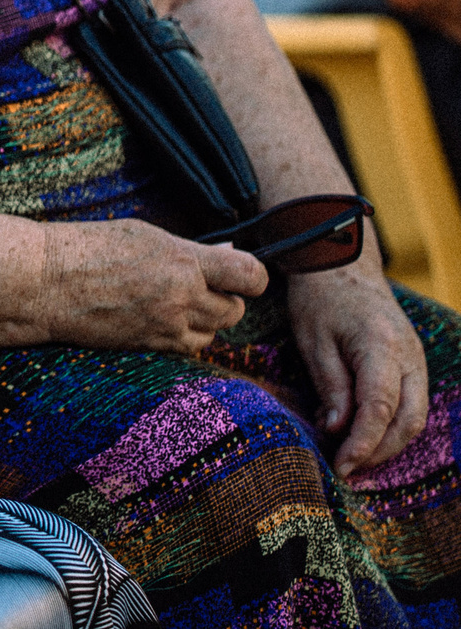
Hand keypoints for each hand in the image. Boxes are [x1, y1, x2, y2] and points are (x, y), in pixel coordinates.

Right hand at [40, 218, 265, 351]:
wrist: (44, 282)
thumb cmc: (86, 248)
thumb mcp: (142, 235)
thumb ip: (187, 250)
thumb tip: (225, 258)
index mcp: (182, 262)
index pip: (250, 276)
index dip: (252, 277)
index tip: (241, 273)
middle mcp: (182, 298)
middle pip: (235, 310)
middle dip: (226, 298)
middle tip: (203, 285)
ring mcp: (166, 327)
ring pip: (214, 333)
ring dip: (206, 320)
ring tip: (178, 302)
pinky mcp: (150, 346)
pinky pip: (188, 348)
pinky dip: (185, 336)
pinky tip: (163, 319)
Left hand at [289, 263, 427, 474]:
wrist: (342, 263)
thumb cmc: (320, 299)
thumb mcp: (313, 341)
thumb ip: (330, 386)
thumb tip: (338, 431)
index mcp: (381, 347)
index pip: (380, 408)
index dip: (363, 443)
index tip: (342, 465)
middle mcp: (409, 356)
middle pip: (408, 420)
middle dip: (380, 451)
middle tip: (347, 467)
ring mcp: (416, 359)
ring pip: (415, 416)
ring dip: (388, 443)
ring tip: (353, 457)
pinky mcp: (413, 363)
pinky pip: (411, 403)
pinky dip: (392, 425)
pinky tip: (360, 432)